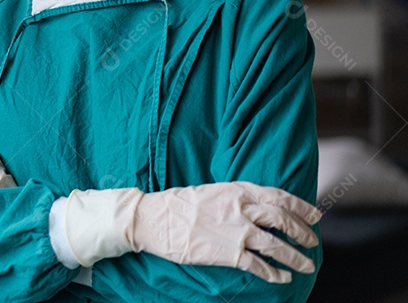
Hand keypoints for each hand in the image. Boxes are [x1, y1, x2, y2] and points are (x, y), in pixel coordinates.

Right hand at [65, 182, 321, 282]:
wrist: (155, 218)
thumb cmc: (179, 204)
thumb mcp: (212, 191)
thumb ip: (237, 197)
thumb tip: (259, 206)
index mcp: (238, 190)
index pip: (279, 196)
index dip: (302, 207)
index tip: (315, 216)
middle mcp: (242, 208)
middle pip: (283, 220)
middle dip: (303, 232)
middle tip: (313, 242)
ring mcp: (236, 231)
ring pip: (277, 245)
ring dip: (296, 257)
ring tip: (306, 266)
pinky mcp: (228, 253)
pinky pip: (259, 265)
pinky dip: (274, 273)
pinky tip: (281, 278)